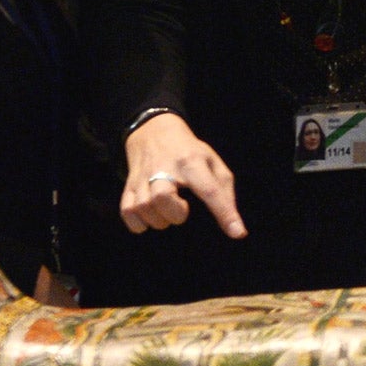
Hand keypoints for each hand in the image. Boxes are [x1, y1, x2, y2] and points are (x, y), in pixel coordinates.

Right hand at [121, 113, 245, 237]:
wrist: (154, 132)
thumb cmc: (189, 152)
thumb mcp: (212, 162)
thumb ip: (224, 190)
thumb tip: (233, 223)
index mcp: (192, 161)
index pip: (210, 189)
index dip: (224, 213)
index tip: (238, 232)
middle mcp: (165, 168)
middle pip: (163, 197)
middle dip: (176, 214)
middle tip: (182, 210)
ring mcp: (143, 177)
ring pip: (144, 207)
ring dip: (159, 220)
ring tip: (167, 211)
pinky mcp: (128, 186)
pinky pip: (128, 213)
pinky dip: (139, 223)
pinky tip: (151, 216)